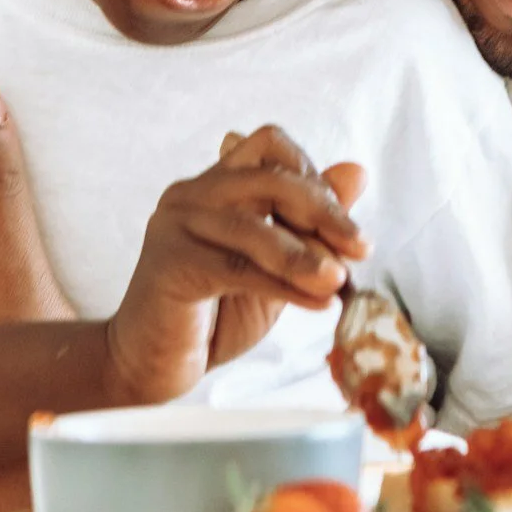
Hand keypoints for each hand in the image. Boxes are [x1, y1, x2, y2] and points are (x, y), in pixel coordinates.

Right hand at [103, 125, 368, 406]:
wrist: (151, 365)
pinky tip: (318, 304)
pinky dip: (286, 286)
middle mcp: (191, 193)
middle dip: (323, 211)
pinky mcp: (169, 264)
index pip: (270, 146)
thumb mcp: (277, 266)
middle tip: (359, 248)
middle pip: (269, 176)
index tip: (349, 226)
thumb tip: (358, 172)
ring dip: (306, 255)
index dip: (314, 177)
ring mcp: (175, 225)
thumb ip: (310, 222)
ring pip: (253, 228)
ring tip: (338, 281)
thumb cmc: (214, 315)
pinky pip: (238, 270)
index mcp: (215, 183)